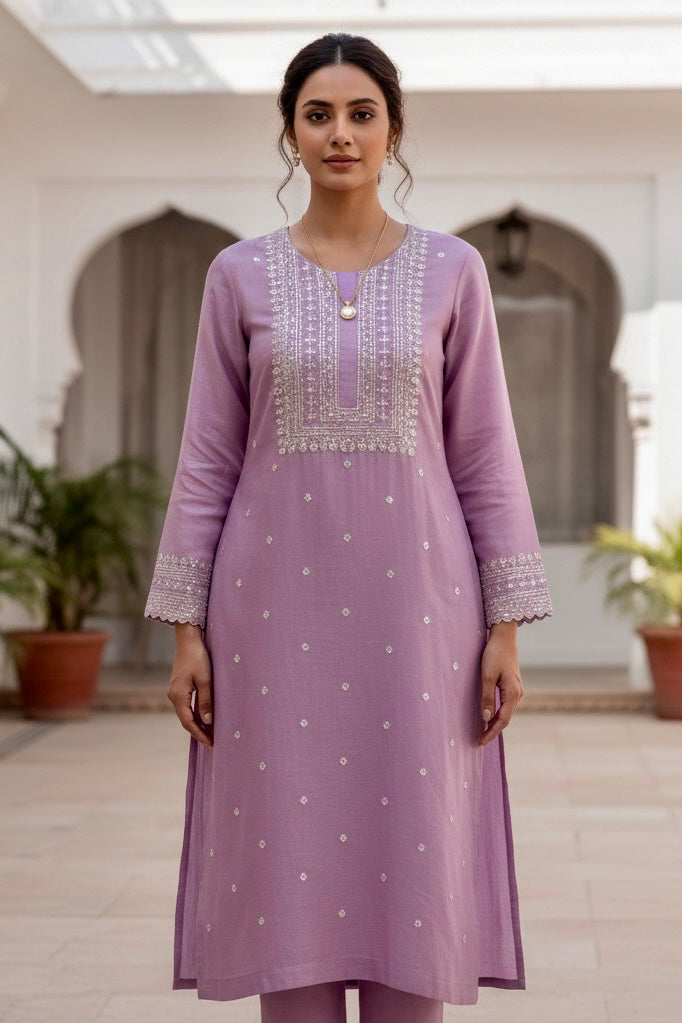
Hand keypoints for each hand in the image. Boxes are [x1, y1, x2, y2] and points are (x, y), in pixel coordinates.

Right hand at [167, 623, 213, 746]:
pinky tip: (205, 716)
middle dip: (198, 731)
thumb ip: (206, 701)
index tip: (211, 743)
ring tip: (211, 732)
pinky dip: (195, 713)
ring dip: (197, 722)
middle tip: (212, 741)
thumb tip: (208, 721)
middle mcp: (173, 696)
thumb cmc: (198, 658)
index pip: (188, 722)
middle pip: (186, 720)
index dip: (199, 734)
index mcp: (178, 696)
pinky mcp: (179, 686)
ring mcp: (175, 691)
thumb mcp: (206, 680)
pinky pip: (187, 705)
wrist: (188, 639)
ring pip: (186, 713)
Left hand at [477, 621, 522, 747]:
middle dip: (492, 731)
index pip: (502, 720)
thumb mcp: (487, 676)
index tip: (480, 742)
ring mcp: (517, 690)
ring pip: (506, 712)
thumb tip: (485, 718)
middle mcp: (518, 694)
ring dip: (495, 723)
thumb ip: (486, 697)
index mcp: (513, 694)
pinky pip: (506, 705)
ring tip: (482, 732)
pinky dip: (498, 714)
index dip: (490, 733)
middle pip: (505, 719)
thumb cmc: (494, 654)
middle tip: (479, 741)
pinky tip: (489, 716)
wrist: (504, 636)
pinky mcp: (512, 685)